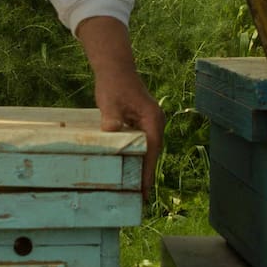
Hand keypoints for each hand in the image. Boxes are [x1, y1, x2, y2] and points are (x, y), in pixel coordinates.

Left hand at [76, 16, 165, 197]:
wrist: (115, 68)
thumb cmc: (113, 84)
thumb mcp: (110, 103)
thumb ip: (112, 119)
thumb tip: (111, 134)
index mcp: (153, 120)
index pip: (152, 151)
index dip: (147, 172)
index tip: (143, 190)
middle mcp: (155, 123)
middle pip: (153, 154)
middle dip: (146, 174)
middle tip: (140, 197)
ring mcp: (150, 123)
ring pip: (148, 150)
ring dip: (142, 167)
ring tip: (135, 188)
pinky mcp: (142, 122)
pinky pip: (141, 144)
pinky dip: (137, 156)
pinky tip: (128, 167)